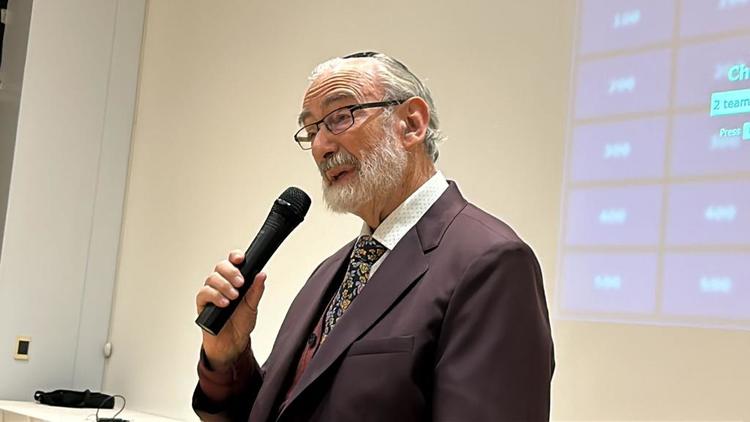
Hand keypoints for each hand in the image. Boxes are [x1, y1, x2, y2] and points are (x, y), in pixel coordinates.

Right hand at [196, 249, 266, 370]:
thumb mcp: (253, 306)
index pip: (232, 262)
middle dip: (231, 272)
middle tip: (240, 283)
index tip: (240, 259)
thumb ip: (256, 290)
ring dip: (224, 286)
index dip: (235, 257)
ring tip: (234, 297)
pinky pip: (204, 293)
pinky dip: (214, 296)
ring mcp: (211, 292)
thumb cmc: (241, 323)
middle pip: (220, 267)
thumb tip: (262, 275)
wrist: (232, 343)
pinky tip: (224, 303)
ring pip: (212, 278)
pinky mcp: (203, 304)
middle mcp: (221, 283)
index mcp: (234, 280)